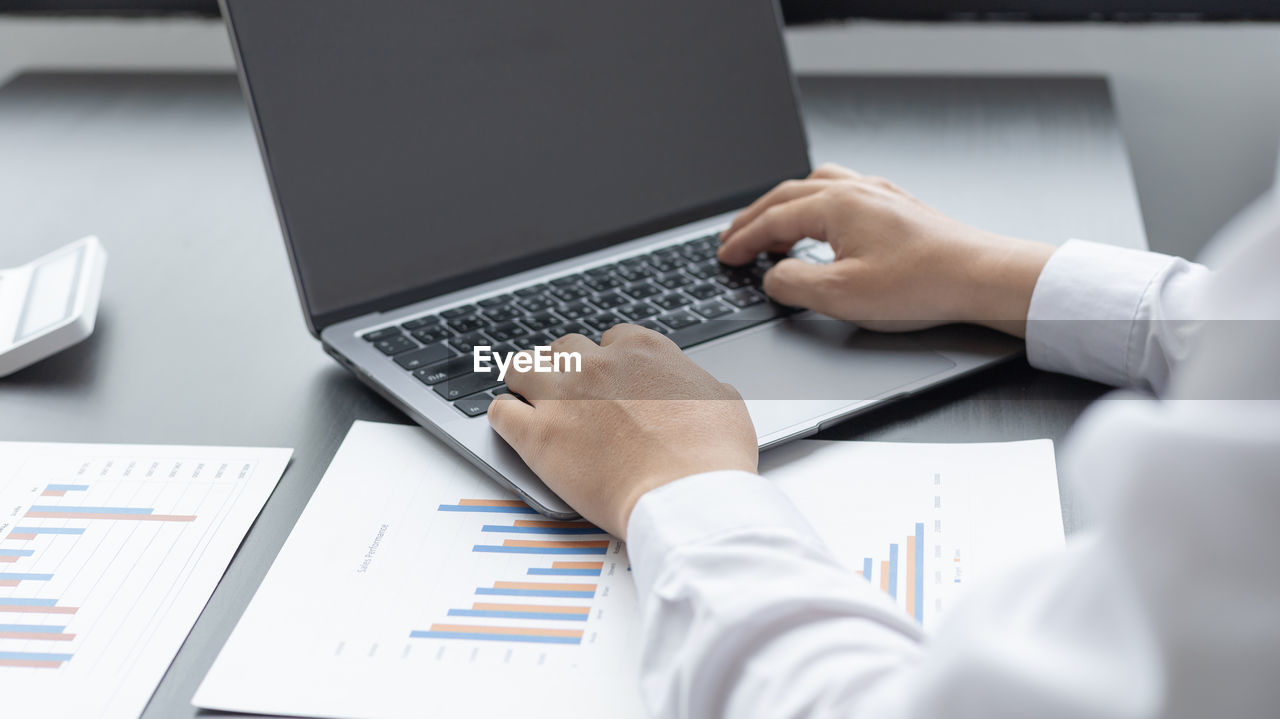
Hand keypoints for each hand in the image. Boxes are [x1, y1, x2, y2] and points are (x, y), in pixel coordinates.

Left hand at [486, 325, 756, 536]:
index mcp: (643, 351)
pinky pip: (500, 411)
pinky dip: (505, 418)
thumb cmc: (711, 457)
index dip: (610, 363)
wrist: (687, 499)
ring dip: (527, 383)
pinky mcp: (537, 435)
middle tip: (574, 397)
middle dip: (567, 370)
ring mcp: (563, 397)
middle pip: (565, 349)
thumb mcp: (723, 402)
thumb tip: (693, 386)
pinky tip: (516, 429)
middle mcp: (598, 364)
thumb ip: (696, 384)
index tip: (611, 383)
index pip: (611, 338)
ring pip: (522, 367)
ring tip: (533, 404)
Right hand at [718, 163, 1056, 336]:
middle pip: (788, 195)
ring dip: (786, 204)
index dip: (742, 240)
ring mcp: (881, 195)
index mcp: (836, 205)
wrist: (982, 278)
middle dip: (755, 218)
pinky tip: (824, 223)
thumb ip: (793, 284)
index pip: (772, 219)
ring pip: (817, 186)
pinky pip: (844, 193)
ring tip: (772, 226)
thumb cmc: (922, 284)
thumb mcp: (840, 296)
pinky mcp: (900, 208)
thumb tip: (773, 277)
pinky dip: (817, 205)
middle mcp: (857, 190)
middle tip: (733, 238)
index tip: (724, 255)